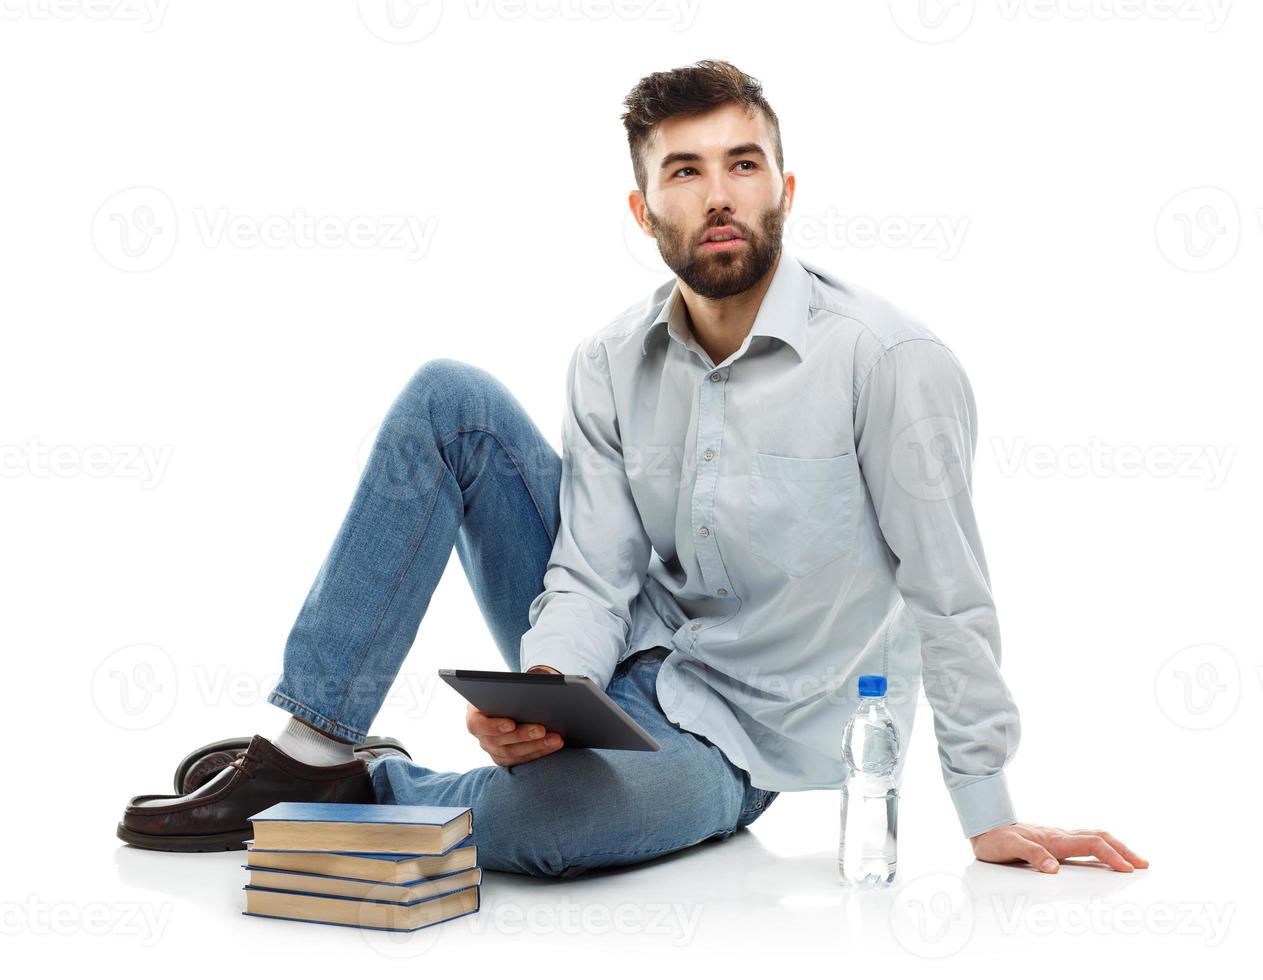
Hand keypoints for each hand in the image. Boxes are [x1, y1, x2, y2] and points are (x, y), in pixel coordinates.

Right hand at [465, 666, 564, 766]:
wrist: (506, 702)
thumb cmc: (504, 691)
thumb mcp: (504, 686)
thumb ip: (512, 688)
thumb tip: (534, 684)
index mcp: (474, 715)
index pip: (477, 724)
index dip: (493, 726)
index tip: (511, 724)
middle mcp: (480, 735)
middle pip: (498, 741)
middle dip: (523, 735)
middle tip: (542, 729)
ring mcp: (492, 749)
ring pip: (512, 753)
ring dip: (536, 746)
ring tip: (556, 738)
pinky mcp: (505, 758)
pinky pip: (521, 760)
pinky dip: (539, 752)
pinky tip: (555, 745)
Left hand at [971, 822, 1148, 872]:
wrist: (984, 826)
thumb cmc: (996, 839)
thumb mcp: (1010, 848)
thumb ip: (1032, 856)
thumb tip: (1054, 869)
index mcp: (1055, 839)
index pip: (1091, 844)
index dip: (1111, 856)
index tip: (1128, 869)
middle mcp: (1060, 835)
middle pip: (1100, 837)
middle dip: (1123, 850)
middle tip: (1143, 863)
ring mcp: (1059, 836)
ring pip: (1094, 837)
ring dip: (1116, 847)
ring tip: (1132, 859)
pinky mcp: (1054, 841)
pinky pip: (1084, 841)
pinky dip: (1102, 847)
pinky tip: (1105, 855)